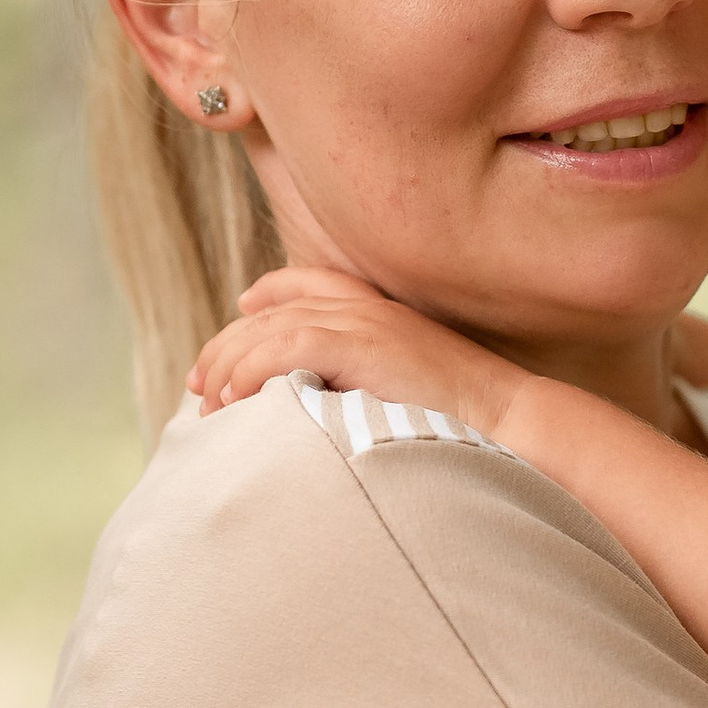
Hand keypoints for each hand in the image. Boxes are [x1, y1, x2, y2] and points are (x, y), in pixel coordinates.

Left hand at [190, 263, 519, 431]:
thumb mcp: (404, 390)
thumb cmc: (463, 422)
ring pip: (270, 329)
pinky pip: (286, 346)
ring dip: (231, 366)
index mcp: (379, 312)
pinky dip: (251, 371)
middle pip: (274, 311)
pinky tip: (235, 399)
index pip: (308, 283)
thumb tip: (315, 409)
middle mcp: (367, 308)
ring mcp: (365, 322)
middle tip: (199, 385)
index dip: (264, 297)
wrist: (509, 424)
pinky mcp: (363, 344)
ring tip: (210, 405)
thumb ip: (362, 384)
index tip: (235, 323)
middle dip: (228, 345)